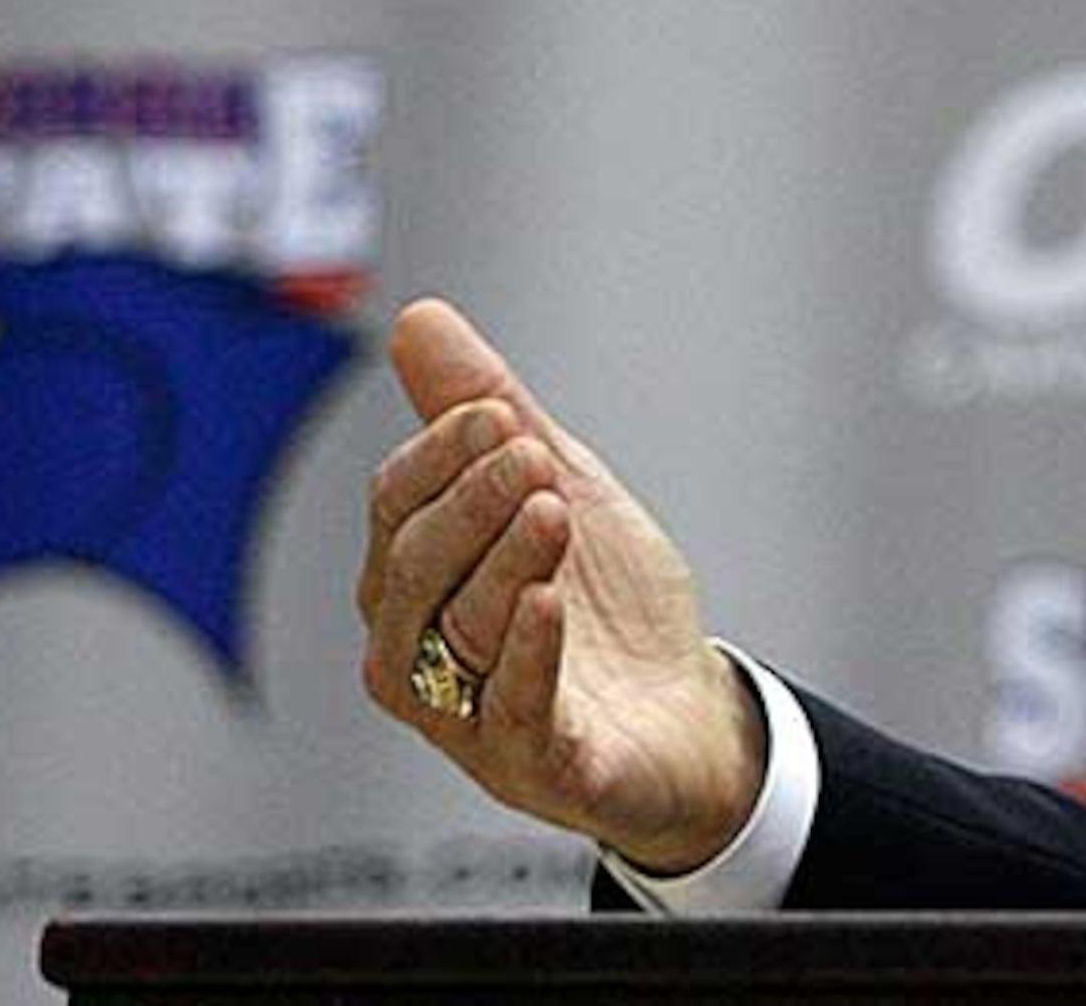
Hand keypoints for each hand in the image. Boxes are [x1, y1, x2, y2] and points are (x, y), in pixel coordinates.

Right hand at [356, 299, 766, 873]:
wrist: (690, 717)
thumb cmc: (608, 612)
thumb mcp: (560, 491)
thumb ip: (491, 415)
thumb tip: (419, 318)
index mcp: (421, 590)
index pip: (396, 515)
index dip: (435, 461)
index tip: (491, 414)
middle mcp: (428, 660)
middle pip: (414, 577)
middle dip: (468, 507)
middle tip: (528, 454)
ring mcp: (476, 722)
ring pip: (457, 642)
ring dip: (500, 567)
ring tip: (550, 508)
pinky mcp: (543, 768)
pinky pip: (513, 717)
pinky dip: (525, 658)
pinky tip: (547, 603)